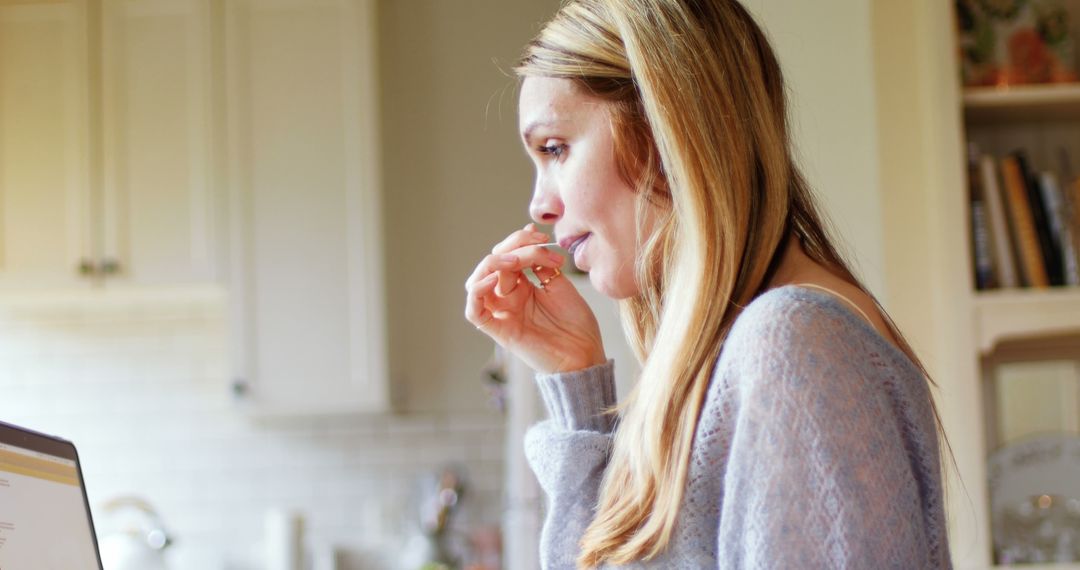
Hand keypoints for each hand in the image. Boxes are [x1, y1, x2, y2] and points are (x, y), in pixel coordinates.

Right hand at [465, 223, 605, 373]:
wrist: (584, 353)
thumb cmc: (576, 323)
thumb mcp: (560, 285)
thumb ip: (541, 265)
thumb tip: (533, 238)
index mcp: (522, 286)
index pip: (509, 255)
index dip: (521, 241)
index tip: (543, 236)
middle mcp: (508, 297)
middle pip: (493, 263)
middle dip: (513, 247)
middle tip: (538, 244)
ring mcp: (502, 313)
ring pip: (476, 282)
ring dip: (492, 264)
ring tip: (516, 259)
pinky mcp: (499, 330)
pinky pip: (475, 311)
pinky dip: (478, 292)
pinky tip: (495, 279)